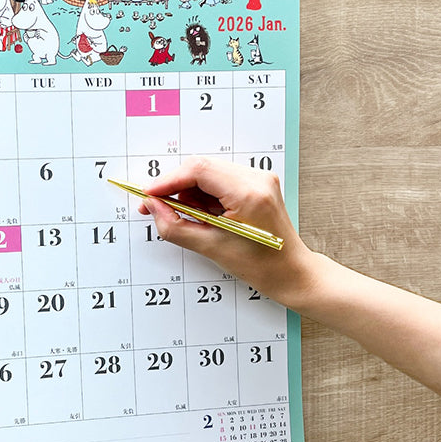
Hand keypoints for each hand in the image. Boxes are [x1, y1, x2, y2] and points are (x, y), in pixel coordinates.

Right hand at [138, 156, 316, 305]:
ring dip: (191, 193)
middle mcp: (256, 179)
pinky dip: (204, 196)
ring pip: (208, 173)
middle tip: (158, 207)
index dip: (168, 181)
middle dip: (176, 187)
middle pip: (201, 168)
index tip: (149, 194)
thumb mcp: (211, 248)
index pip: (198, 171)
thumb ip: (175, 226)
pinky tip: (205, 216)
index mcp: (249, 193)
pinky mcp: (255, 184)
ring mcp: (258, 179)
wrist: (292, 273)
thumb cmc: (262, 266)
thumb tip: (154, 207)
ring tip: (191, 220)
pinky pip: (219, 180)